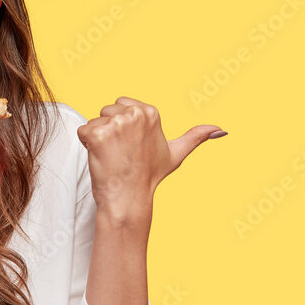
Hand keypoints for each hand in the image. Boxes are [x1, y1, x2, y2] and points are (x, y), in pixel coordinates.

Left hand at [76, 96, 225, 215]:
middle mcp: (134, 114)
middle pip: (105, 111)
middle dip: (108, 131)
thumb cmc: (149, 177)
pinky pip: (82, 132)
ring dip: (97, 139)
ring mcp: (116, 124)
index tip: (131, 147)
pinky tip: (100, 158)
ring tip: (112, 157)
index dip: (122, 127)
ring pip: (94, 122)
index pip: (121, 106)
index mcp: (150, 112)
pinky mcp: (97, 134)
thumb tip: (222, 130)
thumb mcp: (176, 154)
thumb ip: (197, 137)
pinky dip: (86, 146)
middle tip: (121, 153)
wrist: (129, 199)